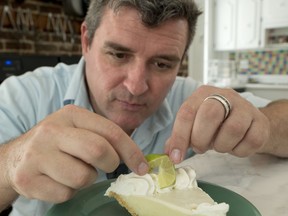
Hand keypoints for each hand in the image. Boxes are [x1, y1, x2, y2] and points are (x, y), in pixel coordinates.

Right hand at [3, 105, 147, 202]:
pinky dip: (69, 191)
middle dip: (110, 164)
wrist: (17, 156)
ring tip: (73, 170)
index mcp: (71, 114)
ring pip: (83, 177)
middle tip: (105, 166)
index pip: (111, 131)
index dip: (131, 151)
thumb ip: (104, 137)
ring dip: (86, 178)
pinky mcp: (28, 178)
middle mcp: (52, 130)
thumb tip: (137, 160)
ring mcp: (37, 154)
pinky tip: (58, 179)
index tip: (142, 167)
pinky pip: (66, 193)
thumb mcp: (79, 130)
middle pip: (99, 151)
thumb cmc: (58, 143)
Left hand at [165, 85, 269, 162]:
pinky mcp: (261, 121)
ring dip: (221, 145)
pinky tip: (234, 146)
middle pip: (210, 114)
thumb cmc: (215, 123)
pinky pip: (251, 141)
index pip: (187, 112)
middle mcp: (224, 95)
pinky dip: (239, 150)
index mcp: (203, 94)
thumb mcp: (194, 125)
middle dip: (201, 138)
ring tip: (218, 144)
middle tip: (200, 148)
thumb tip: (169, 154)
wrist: (246, 121)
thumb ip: (180, 137)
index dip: (180, 137)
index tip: (176, 157)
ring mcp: (245, 106)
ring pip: (233, 129)